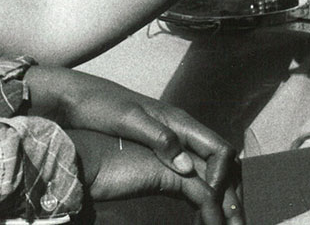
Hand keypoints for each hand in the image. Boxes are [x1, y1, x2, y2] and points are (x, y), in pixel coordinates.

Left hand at [28, 66, 241, 223]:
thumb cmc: (100, 106)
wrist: (75, 97)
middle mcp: (181, 129)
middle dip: (230, 189)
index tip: (214, 198)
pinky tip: (197, 207)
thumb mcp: (128, 120)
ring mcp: (171, 139)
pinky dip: (199, 189)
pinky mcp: (159, 149)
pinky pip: (190, 170)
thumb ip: (159, 140)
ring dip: (219, 192)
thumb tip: (189, 168)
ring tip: (222, 220)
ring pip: (207, 167)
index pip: (219, 149)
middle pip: (220, 160)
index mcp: (178, 122)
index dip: (224, 175)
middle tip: (234, 220)